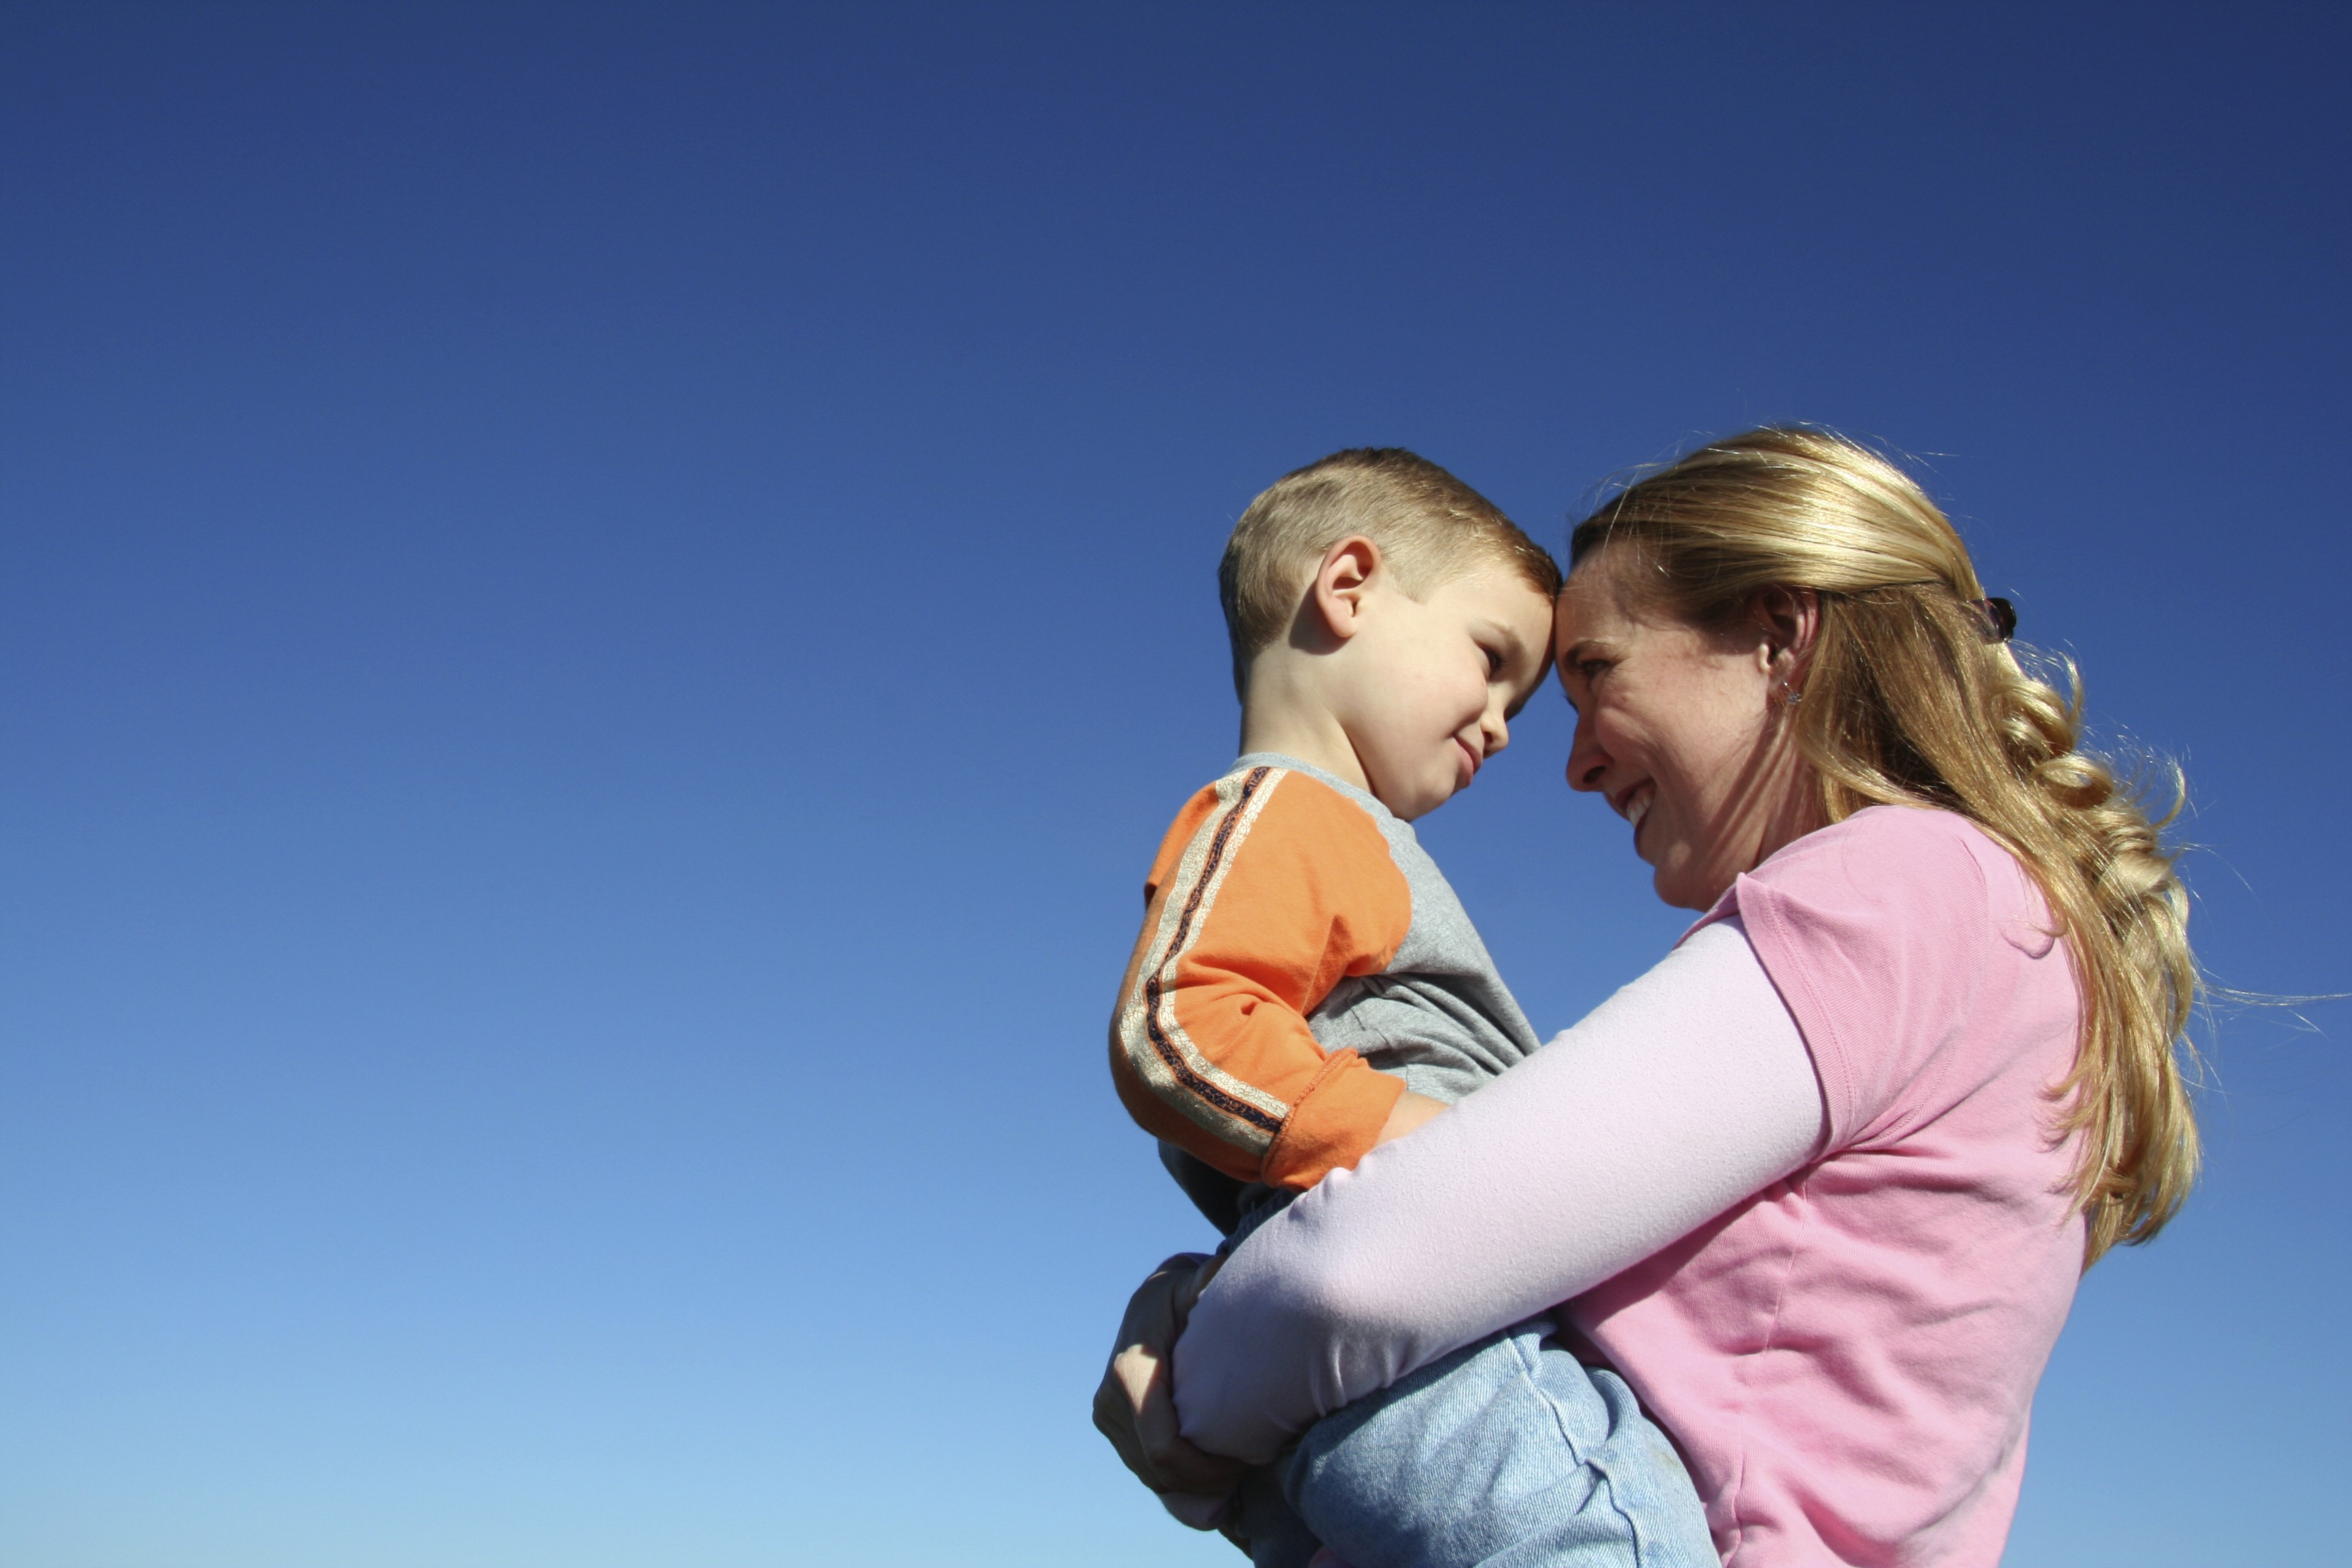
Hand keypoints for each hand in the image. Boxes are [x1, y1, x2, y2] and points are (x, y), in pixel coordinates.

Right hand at [1091, 1252, 1247, 1523]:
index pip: (1164, 1449)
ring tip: (1236, 1468)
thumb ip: (1206, 1281)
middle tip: (1248, 1469)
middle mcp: (1108, 1401)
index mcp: (1128, 1375)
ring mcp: (1107, 1417)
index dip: (1206, 1469)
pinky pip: (1146, 1470)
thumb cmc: (1182, 1293)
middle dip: (1206, 1482)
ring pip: (1152, 1477)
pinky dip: (1181, 1480)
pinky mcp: (1113, 1426)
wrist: (1151, 1300)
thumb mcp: (1194, 1284)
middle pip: (1159, 1471)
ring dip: (1195, 1485)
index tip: (1246, 1460)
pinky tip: (1214, 1469)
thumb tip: (1219, 1271)